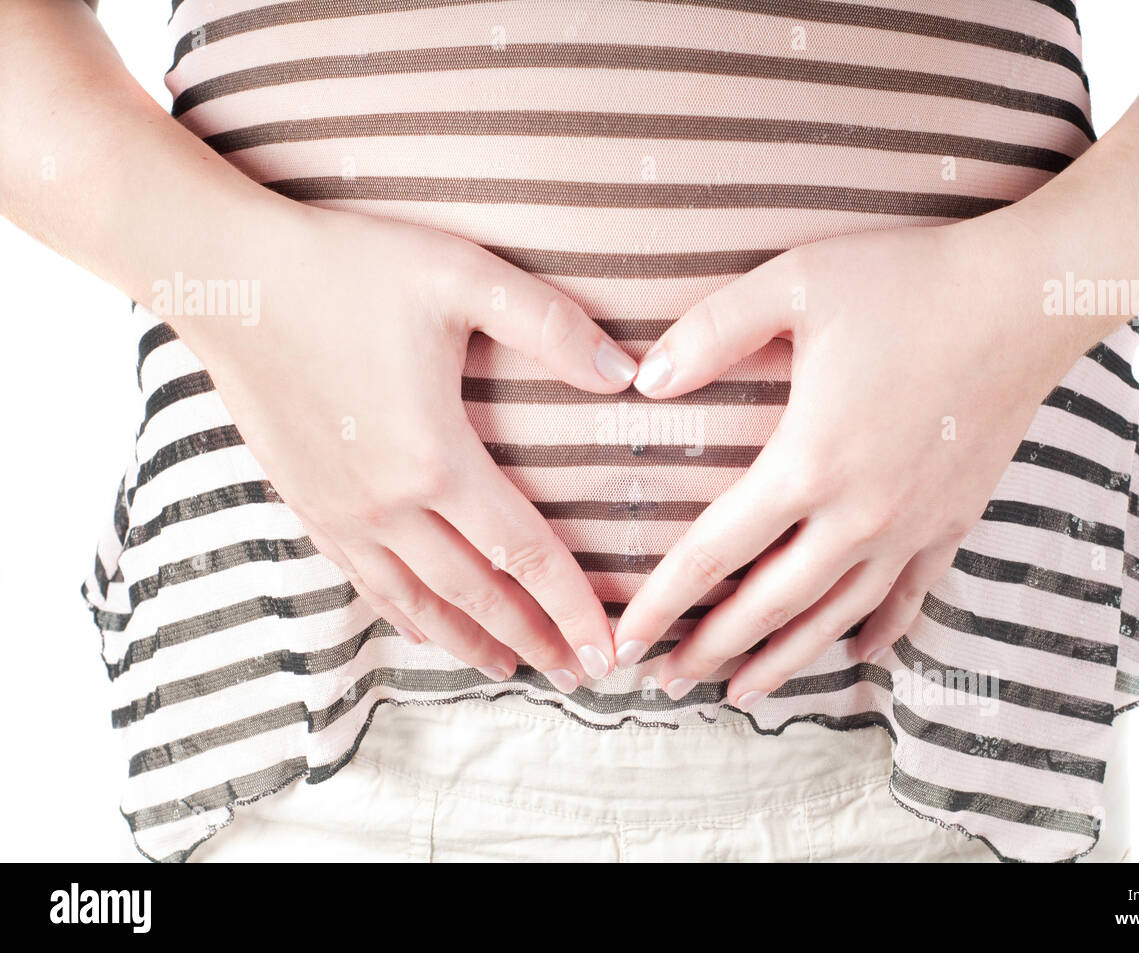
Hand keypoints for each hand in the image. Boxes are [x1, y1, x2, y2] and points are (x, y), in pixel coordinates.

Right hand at [179, 204, 637, 690]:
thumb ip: (551, 326)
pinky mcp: (306, 501)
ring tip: (510, 670)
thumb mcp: (463, 277)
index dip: (571, 606)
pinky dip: (403, 614)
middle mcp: (387, 504)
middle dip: (533, 639)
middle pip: (477, 594)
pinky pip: (363, 580)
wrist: (228, 277)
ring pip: (417, 601)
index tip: (607, 648)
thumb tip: (625, 373)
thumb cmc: (350, 269)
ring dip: (470, 641)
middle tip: (577, 674)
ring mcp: (340, 511)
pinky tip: (422, 628)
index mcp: (435, 459)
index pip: (523, 553)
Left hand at [613, 225, 1092, 708]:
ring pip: (835, 616)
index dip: (664, 602)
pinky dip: (879, 630)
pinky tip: (856, 652)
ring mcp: (912, 524)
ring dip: (784, 658)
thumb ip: (709, 332)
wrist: (1027, 298)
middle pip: (769, 604)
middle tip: (668, 683)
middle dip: (712, 650)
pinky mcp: (955, 518)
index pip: (714, 552)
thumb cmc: (906, 282)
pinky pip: (910, 594)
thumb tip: (644, 381)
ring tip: (742, 691)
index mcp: (807, 462)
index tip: (626, 641)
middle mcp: (858, 513)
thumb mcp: (791, 285)